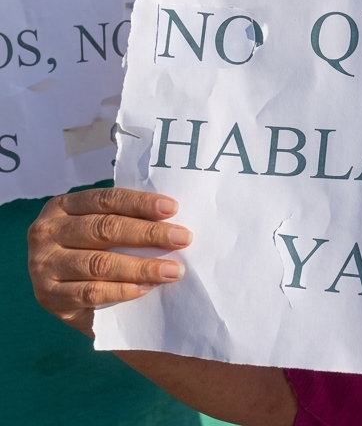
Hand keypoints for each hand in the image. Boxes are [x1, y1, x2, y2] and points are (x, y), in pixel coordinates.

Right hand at [28, 189, 190, 337]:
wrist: (60, 293)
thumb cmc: (91, 249)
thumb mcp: (97, 228)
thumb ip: (123, 220)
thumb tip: (172, 219)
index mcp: (62, 206)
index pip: (106, 199)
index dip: (141, 203)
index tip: (173, 208)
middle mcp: (47, 232)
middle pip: (105, 229)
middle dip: (149, 234)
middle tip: (183, 239)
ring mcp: (43, 265)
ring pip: (100, 263)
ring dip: (142, 267)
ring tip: (173, 270)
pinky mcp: (48, 296)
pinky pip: (91, 292)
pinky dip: (122, 290)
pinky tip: (146, 288)